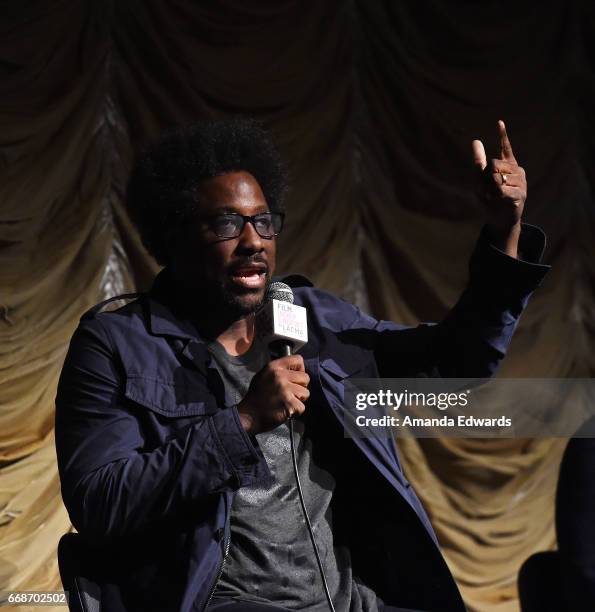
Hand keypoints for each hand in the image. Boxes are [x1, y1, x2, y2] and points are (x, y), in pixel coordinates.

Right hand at [237, 354, 309, 433]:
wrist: (248, 416)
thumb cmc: (256, 398)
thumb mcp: (263, 376)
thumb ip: (278, 371)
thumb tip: (295, 370)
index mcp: (273, 367)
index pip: (298, 359)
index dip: (300, 370)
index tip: (295, 378)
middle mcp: (279, 376)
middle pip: (305, 378)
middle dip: (300, 387)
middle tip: (290, 394)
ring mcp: (285, 390)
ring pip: (306, 393)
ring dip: (299, 400)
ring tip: (286, 403)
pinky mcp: (289, 404)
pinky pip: (302, 407)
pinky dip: (296, 412)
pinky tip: (286, 411)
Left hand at [472, 120, 524, 257]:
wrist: (500, 219)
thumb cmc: (491, 199)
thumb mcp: (480, 180)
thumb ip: (479, 162)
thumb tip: (476, 141)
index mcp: (507, 165)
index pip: (505, 148)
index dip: (502, 135)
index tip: (498, 122)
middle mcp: (516, 170)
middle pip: (493, 164)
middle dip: (484, 177)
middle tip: (487, 189)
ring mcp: (520, 182)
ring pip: (496, 178)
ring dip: (489, 190)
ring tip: (494, 197)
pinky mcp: (520, 194)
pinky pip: (502, 190)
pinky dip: (495, 197)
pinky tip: (499, 201)